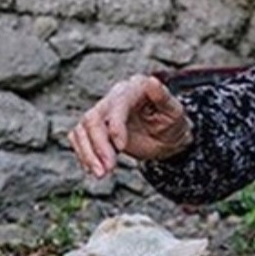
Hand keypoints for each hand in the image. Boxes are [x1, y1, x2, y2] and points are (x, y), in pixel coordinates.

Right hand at [69, 75, 192, 177]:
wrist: (168, 137)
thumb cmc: (173, 122)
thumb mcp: (175, 111)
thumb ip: (163, 97)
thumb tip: (152, 81)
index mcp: (134, 89)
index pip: (117, 105)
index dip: (115, 126)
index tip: (121, 148)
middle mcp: (114, 98)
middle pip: (93, 118)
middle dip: (98, 145)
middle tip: (108, 169)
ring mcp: (103, 112)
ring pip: (82, 129)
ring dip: (88, 153)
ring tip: (101, 174)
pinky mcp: (96, 128)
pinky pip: (79, 138)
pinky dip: (83, 154)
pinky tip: (94, 169)